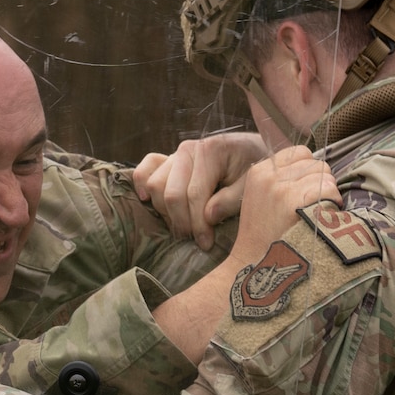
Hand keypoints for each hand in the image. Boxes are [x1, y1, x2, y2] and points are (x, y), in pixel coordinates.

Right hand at [134, 131, 270, 248]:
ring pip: (154, 186)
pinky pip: (143, 171)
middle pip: (171, 194)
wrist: (252, 152)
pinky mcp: (166, 160)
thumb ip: (231, 200)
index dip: (198, 224)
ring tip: (185, 226)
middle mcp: (187, 150)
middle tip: (197, 240)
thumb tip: (207, 217)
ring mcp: (174, 154)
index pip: (194, 194)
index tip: (206, 244)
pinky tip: (149, 203)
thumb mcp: (252, 184)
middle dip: (182, 223)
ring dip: (166, 211)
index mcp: (210, 151)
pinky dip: (141, 186)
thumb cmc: (253, 169)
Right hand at [231, 145, 342, 262]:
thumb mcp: (262, 201)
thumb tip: (315, 167)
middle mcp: (269, 176)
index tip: (307, 194)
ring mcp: (281, 188)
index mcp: (259, 172)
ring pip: (326, 176)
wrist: (253, 267)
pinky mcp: (295, 202)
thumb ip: (282, 180)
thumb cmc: (265, 239)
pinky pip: (329, 190)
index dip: (310, 173)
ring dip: (329, 196)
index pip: (300, 153)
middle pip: (317, 164)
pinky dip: (332, 204)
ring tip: (315, 217)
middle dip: (321, 184)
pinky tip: (321, 220)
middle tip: (313, 210)